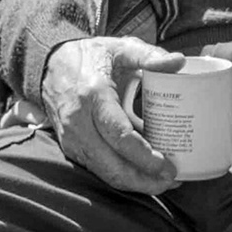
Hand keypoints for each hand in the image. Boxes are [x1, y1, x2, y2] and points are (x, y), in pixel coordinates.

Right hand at [40, 37, 183, 194]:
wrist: (51, 65)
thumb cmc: (91, 56)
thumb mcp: (120, 48)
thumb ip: (149, 55)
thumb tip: (180, 61)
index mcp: (93, 96)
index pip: (118, 135)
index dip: (143, 155)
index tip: (167, 164)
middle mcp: (78, 123)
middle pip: (110, 164)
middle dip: (143, 179)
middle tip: (172, 179)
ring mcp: (71, 139)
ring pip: (103, 172)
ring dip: (134, 183)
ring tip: (163, 182)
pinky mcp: (70, 147)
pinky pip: (97, 169)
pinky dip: (121, 176)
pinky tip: (143, 175)